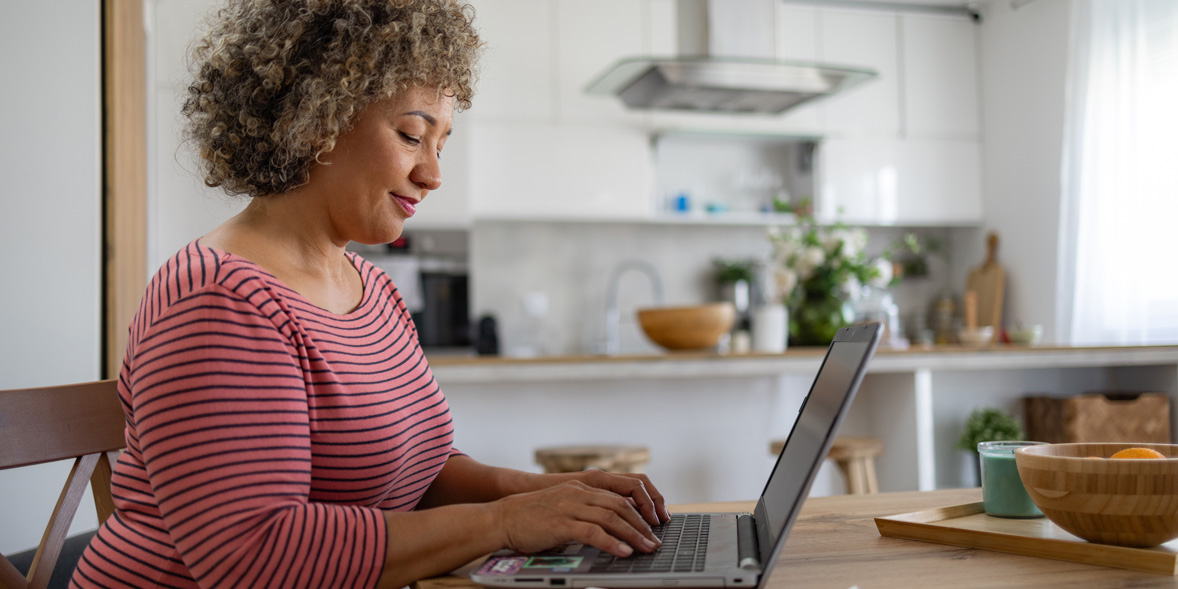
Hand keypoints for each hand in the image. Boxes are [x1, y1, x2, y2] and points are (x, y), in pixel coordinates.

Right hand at [491, 480, 661, 557]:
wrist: (502, 517)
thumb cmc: (531, 516)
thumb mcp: (563, 506)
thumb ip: (584, 511)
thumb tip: (609, 527)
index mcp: (581, 487)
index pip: (620, 493)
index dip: (641, 508)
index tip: (653, 523)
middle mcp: (579, 493)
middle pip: (621, 505)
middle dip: (642, 524)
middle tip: (655, 540)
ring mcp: (570, 506)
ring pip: (612, 517)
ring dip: (633, 534)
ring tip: (646, 548)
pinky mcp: (561, 523)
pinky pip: (593, 532)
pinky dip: (612, 542)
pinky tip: (623, 551)